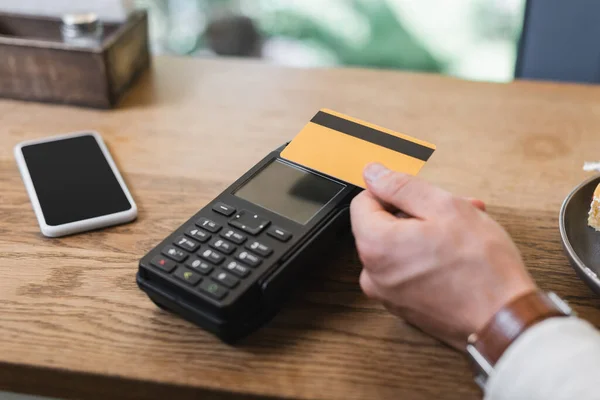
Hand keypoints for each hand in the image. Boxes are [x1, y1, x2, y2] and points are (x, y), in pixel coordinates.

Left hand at [350, 163, 535, 349]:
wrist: (505, 320)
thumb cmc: (481, 267)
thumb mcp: (444, 207)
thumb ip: (401, 186)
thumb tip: (373, 173)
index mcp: (375, 246)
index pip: (363, 202)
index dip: (393, 191)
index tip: (419, 194)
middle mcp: (373, 274)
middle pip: (383, 225)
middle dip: (418, 212)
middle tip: (455, 208)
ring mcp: (388, 294)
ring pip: (399, 247)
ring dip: (428, 232)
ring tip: (464, 230)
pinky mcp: (404, 307)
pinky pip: (407, 270)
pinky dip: (427, 257)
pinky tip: (458, 253)